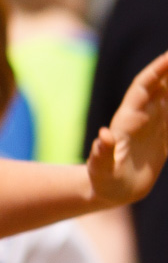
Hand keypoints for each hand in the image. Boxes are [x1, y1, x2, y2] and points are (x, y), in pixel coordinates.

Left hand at [87, 50, 167, 205]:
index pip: (143, 87)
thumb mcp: (100, 170)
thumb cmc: (102, 181)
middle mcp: (141, 117)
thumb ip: (102, 154)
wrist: (110, 191)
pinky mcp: (162, 138)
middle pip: (161, 86)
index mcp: (127, 119)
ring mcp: (153, 126)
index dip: (157, 70)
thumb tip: (104, 136)